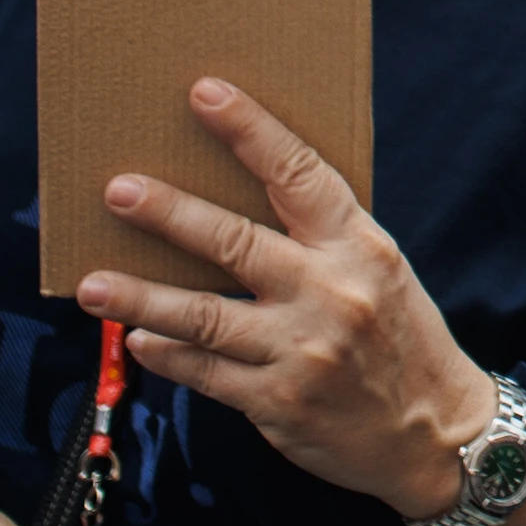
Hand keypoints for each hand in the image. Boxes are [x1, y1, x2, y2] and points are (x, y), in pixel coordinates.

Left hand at [78, 79, 496, 525]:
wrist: (434, 431)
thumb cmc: (400, 338)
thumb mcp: (379, 272)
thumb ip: (322, 240)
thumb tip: (239, 199)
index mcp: (360, 247)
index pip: (301, 175)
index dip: (251, 132)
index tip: (206, 94)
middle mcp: (332, 292)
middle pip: (236, 243)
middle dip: (171, 214)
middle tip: (119, 190)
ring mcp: (302, 350)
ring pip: (205, 317)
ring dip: (141, 297)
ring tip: (91, 284)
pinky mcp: (278, 402)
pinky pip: (206, 374)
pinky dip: (167, 354)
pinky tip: (137, 339)